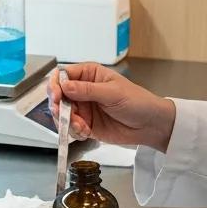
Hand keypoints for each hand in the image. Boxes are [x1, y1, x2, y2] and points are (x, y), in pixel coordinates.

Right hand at [46, 63, 176, 150]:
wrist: (150, 125)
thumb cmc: (137, 102)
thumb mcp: (113, 93)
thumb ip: (87, 90)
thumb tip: (65, 86)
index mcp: (89, 74)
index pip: (63, 75)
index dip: (56, 85)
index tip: (56, 96)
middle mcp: (83, 90)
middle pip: (58, 95)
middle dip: (57, 106)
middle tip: (63, 114)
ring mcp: (83, 107)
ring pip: (61, 113)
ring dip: (66, 122)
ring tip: (80, 127)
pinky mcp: (85, 124)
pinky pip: (70, 127)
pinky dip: (74, 131)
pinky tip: (85, 133)